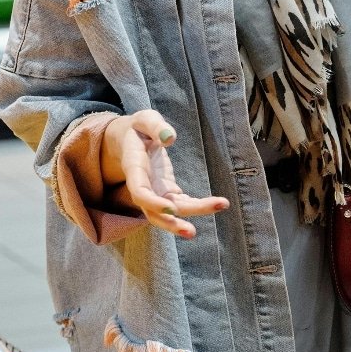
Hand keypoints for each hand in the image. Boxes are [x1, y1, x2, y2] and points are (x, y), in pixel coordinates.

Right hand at [102, 110, 228, 237]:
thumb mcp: (144, 119)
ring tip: (218, 209)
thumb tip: (170, 137)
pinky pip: (182, 204)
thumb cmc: (139, 128)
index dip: (154, 203)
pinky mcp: (168, 192)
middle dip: (172, 224)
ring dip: (190, 217)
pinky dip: (197, 206)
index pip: (140, 192)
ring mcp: (156, 192)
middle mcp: (144, 186)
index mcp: (134, 168)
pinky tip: (217, 204)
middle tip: (192, 232)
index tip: (171, 209)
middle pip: (155, 212)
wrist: (131, 140)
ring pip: (170, 213)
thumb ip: (155, 125)